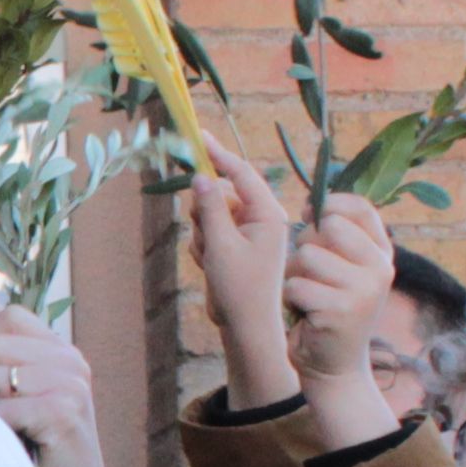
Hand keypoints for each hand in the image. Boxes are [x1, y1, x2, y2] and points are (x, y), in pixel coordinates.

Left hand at [0, 304, 117, 466]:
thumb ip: (3, 350)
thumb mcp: (21, 390)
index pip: (8, 316)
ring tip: (19, 427)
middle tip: (11, 411)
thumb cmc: (39, 445)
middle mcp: (71, 360)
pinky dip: (2, 430)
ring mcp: (71, 384)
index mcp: (61, 350)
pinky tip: (22, 442)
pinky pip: (4, 409)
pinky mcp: (63, 412)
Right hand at [187, 141, 293, 413]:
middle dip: (205, 213)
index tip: (198, 138)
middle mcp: (260, 219)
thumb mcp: (221, 245)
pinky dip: (203, 247)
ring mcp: (247, 234)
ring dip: (203, 235)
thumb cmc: (240, 289)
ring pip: (210, 215)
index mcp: (267, 215)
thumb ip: (210, 209)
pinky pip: (208, 234)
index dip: (219, 155)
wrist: (245, 328)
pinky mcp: (234, 247)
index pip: (241, 174)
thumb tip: (201, 177)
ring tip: (213, 262)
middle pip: (220, 195)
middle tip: (207, 238)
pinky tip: (212, 268)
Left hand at [284, 194, 403, 448]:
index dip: (329, 205)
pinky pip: (296, 286)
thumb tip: (313, 202)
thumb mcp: (343, 269)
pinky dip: (292, 300)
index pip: (359, 207)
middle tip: (314, 276)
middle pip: (325, 227)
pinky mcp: (341, 310)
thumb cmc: (329, 310)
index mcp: (381, 253)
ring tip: (310, 298)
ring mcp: (363, 290)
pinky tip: (307, 316)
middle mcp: (379, 268)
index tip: (312, 216)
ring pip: (306, 257)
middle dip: (306, 246)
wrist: (334, 367)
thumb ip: (336, 238)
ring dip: (296, 277)